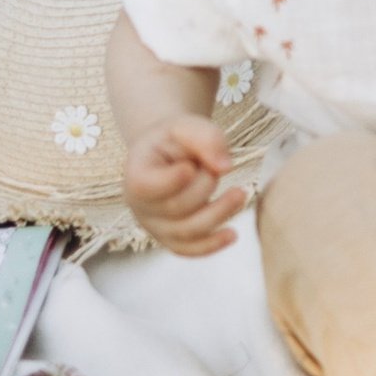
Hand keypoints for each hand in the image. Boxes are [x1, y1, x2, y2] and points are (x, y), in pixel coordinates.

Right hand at [121, 116, 246, 258]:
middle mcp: (140, 206)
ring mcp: (154, 226)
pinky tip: (232, 234)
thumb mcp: (187, 125)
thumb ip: (206, 138)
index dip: (171, 180)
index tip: (190, 166)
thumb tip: (224, 167)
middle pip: (176, 207)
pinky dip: (212, 244)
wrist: (167, 155)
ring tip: (240, 194)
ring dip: (219, 213)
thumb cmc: (175, 140)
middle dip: (205, 186)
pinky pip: (189, 249)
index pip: (146, 186)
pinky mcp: (171, 238)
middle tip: (214, 168)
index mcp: (136, 174)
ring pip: (187, 231)